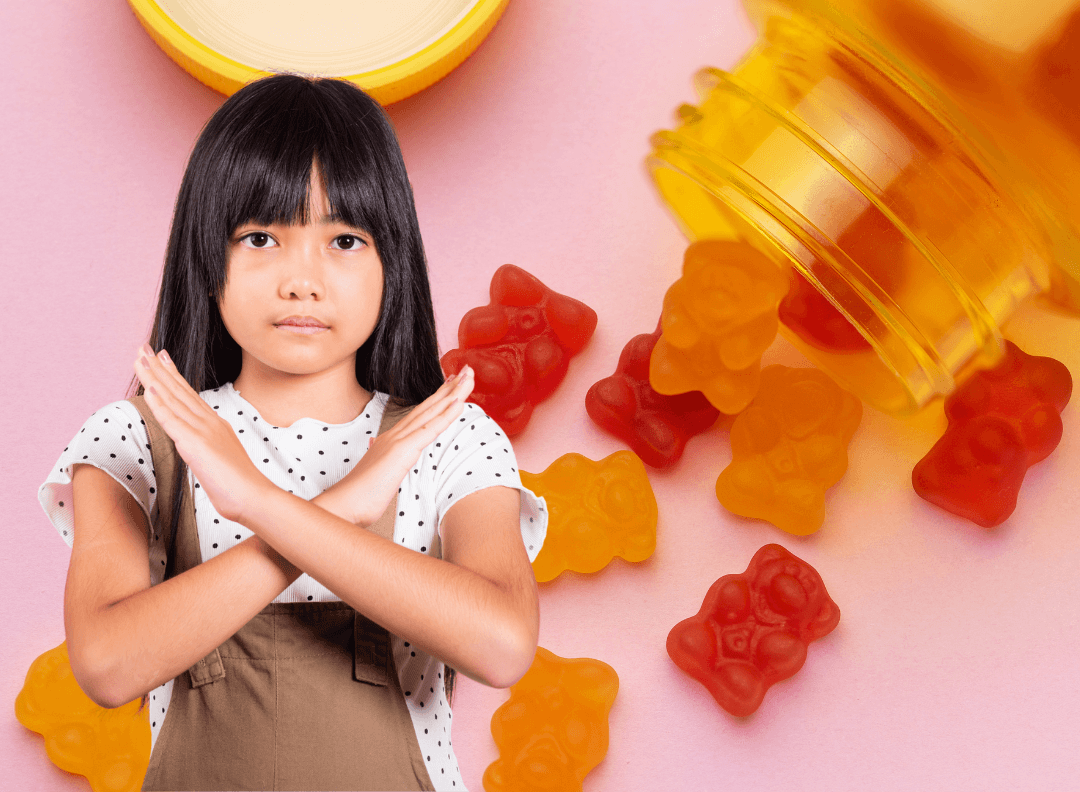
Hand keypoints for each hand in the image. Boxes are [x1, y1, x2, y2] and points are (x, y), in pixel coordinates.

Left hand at [134, 344, 269, 523]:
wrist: (254, 496)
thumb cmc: (239, 485)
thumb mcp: (220, 459)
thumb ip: (208, 448)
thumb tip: (197, 447)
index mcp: (215, 425)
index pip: (189, 395)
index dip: (173, 375)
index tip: (161, 357)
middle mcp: (209, 422)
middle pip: (179, 390)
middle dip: (158, 368)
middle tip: (143, 347)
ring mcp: (202, 431)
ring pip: (172, 399)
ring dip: (154, 377)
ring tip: (139, 357)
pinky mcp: (195, 445)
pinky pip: (173, 421)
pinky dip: (159, 404)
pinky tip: (149, 389)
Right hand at [320, 366, 474, 525]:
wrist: (343, 505)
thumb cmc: (360, 495)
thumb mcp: (377, 473)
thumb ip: (382, 458)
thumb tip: (378, 446)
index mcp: (392, 440)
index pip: (420, 415)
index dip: (438, 398)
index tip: (451, 384)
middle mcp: (396, 435)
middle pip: (429, 407)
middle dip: (450, 388)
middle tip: (466, 370)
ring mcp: (398, 441)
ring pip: (432, 412)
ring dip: (453, 393)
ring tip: (468, 376)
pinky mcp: (402, 451)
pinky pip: (429, 430)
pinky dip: (446, 415)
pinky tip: (459, 402)